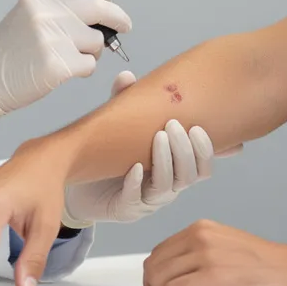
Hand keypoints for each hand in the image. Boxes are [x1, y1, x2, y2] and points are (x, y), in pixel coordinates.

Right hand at [0, 0, 131, 127]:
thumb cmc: (10, 50)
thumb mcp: (27, 13)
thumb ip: (58, 6)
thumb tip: (98, 11)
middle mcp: (48, 12)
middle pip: (101, 8)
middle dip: (119, 18)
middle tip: (124, 26)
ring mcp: (54, 38)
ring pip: (97, 41)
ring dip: (92, 52)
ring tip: (70, 57)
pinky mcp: (59, 64)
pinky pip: (90, 64)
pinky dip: (84, 70)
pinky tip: (65, 70)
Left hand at [61, 70, 216, 226]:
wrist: (80, 185)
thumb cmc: (110, 157)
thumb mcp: (120, 127)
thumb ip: (126, 102)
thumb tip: (128, 76)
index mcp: (174, 169)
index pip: (202, 165)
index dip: (207, 150)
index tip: (198, 127)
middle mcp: (166, 187)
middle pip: (189, 175)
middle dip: (185, 150)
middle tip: (173, 126)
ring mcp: (147, 200)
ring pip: (167, 186)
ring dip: (166, 162)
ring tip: (158, 137)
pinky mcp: (126, 209)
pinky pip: (135, 199)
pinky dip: (135, 182)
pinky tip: (132, 167)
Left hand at [143, 220, 286, 285]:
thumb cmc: (270, 267)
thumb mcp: (227, 248)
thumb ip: (200, 252)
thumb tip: (175, 271)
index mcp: (201, 228)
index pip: (159, 251)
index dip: (156, 276)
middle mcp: (200, 236)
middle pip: (154, 264)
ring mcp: (206, 254)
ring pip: (160, 278)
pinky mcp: (213, 275)